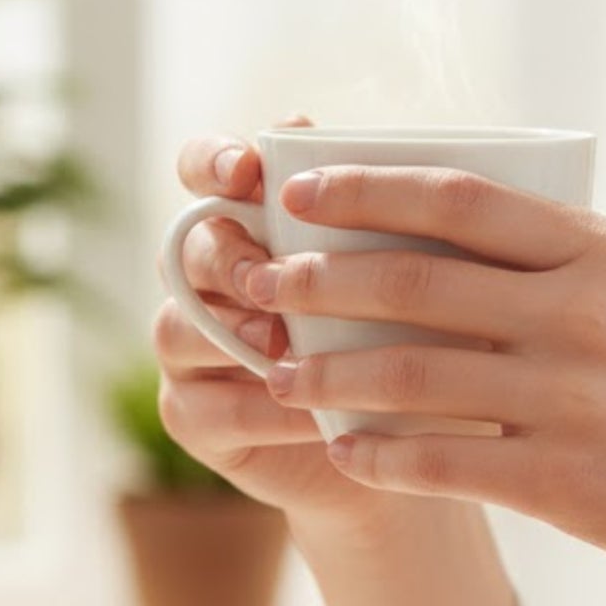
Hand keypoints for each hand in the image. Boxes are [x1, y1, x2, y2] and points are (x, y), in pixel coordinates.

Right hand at [152, 123, 444, 539]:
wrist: (410, 443)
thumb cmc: (414, 338)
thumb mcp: (416, 279)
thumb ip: (396, 230)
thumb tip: (426, 171)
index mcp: (250, 224)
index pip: (202, 169)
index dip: (212, 162)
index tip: (248, 171)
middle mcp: (209, 280)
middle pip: (186, 248)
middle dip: (226, 255)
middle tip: (269, 273)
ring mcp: (192, 352)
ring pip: (179, 328)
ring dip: (235, 333)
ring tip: (284, 342)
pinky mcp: (197, 420)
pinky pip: (211, 410)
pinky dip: (261, 409)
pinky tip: (310, 413)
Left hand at [241, 161, 605, 605]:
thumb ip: (566, 263)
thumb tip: (451, 241)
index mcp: (605, 252)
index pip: (458, 200)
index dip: (365, 190)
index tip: (303, 192)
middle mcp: (584, 314)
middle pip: (414, 282)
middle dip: (320, 280)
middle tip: (265, 283)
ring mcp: (574, 400)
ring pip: (409, 374)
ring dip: (330, 374)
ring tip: (284, 375)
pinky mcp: (567, 484)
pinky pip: (441, 462)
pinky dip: (380, 455)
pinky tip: (348, 452)